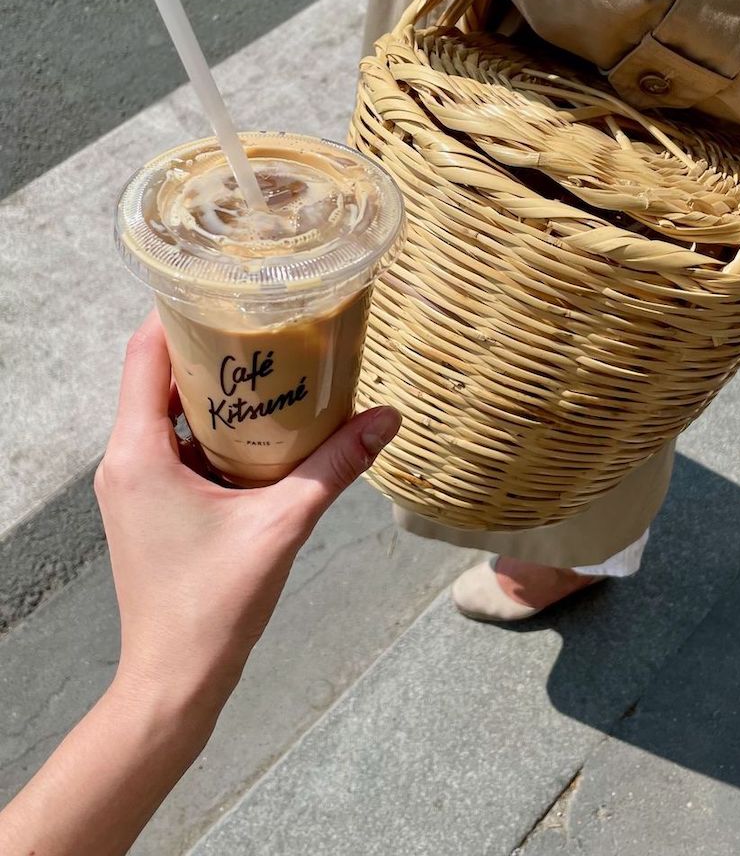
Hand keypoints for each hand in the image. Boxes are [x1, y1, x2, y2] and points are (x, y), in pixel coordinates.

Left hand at [96, 313, 400, 708]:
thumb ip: (335, 467)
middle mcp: (124, 461)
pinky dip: (212, 428)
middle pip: (156, 376)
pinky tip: (261, 428)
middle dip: (208, 346)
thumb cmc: (215, 605)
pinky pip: (174, 445)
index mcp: (138, 454)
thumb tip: (387, 419)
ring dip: (213, 390)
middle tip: (263, 322)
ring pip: (166, 412)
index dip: (176, 312)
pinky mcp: (148, 505)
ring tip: (269, 365)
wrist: (174, 681)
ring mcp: (133, 485)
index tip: (223, 287)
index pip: (144, 355)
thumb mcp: (283, 526)